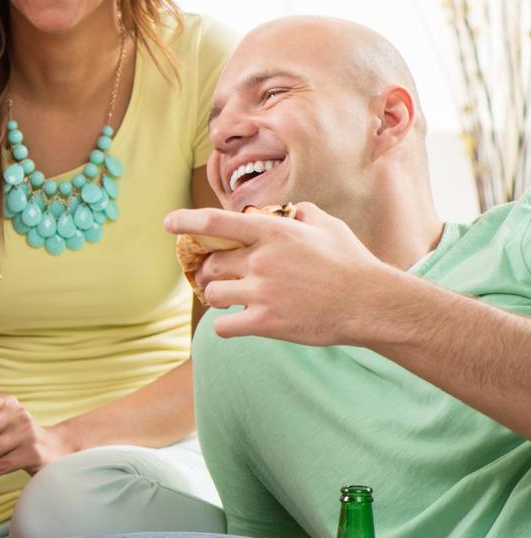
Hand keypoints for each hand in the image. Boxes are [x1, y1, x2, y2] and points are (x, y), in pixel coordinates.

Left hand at [163, 203, 389, 345]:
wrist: (370, 303)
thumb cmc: (351, 262)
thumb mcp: (328, 226)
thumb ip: (302, 213)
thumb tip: (289, 210)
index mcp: (274, 232)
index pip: (217, 222)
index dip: (187, 221)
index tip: (168, 223)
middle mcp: (262, 260)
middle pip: (212, 264)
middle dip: (208, 271)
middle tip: (212, 277)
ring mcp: (262, 292)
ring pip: (214, 294)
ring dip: (217, 297)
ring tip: (230, 300)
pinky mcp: (266, 321)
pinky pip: (224, 326)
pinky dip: (225, 326)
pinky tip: (235, 324)